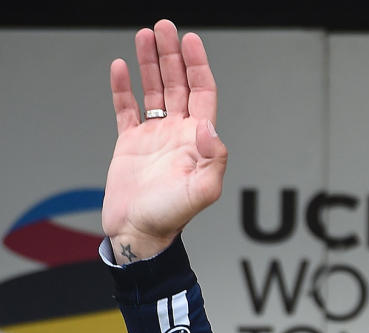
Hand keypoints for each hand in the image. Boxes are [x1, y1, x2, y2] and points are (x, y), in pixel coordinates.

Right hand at [103, 20, 226, 263]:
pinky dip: (122, 87)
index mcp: (197, 141)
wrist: (138, 232)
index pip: (202, 94)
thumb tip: (208, 126)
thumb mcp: (202, 192)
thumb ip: (213, 160)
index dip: (198, 66)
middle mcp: (178, 134)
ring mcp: (154, 137)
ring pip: (154, 91)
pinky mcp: (130, 143)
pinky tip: (120, 67)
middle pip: (178, 85)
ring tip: (145, 35)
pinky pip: (126, 108)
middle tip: (165, 27)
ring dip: (150, 63)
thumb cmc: (171, 217)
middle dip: (173, 55)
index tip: (190, 40)